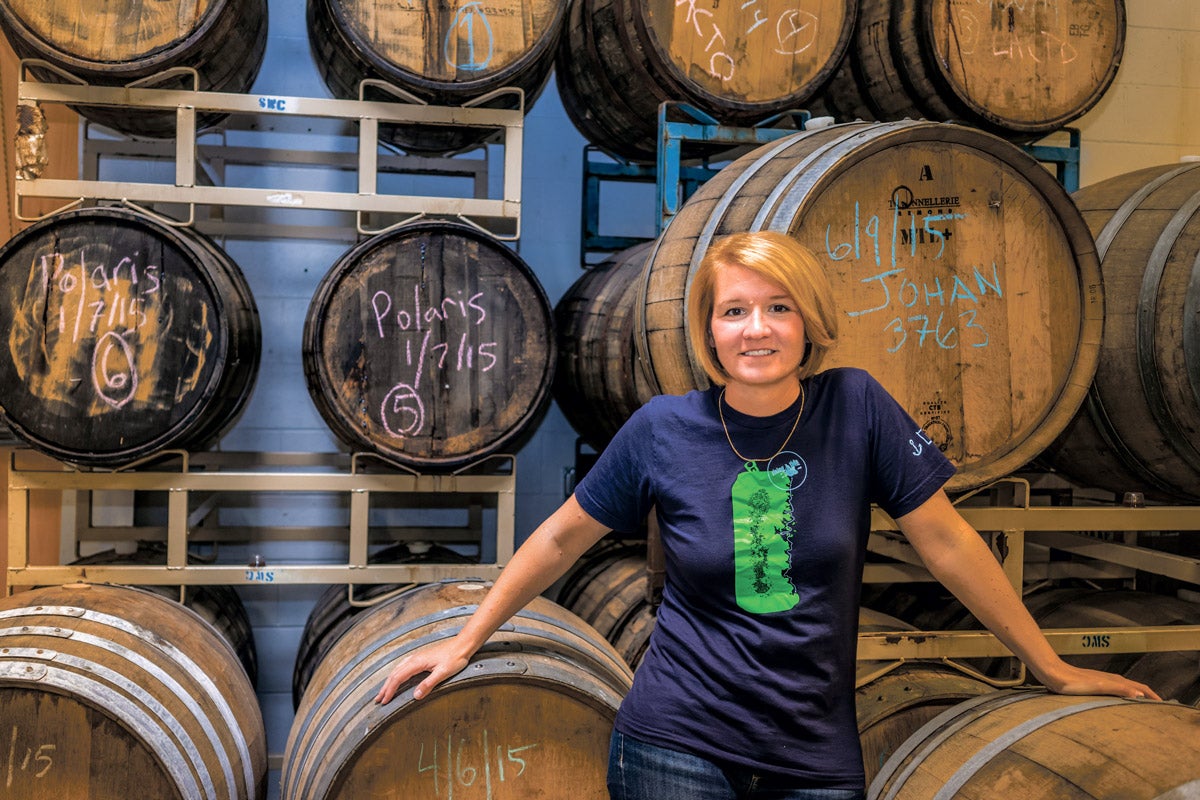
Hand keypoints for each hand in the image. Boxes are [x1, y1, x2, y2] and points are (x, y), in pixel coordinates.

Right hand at [373, 640, 470, 704]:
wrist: (462, 645)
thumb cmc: (455, 657)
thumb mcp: (443, 673)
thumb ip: (428, 684)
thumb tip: (415, 696)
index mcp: (417, 662)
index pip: (398, 678)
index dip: (390, 690)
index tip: (384, 701)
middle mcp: (414, 659)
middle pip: (394, 674)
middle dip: (385, 688)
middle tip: (378, 700)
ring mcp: (417, 658)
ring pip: (398, 670)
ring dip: (389, 682)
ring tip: (384, 692)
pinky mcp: (421, 658)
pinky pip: (403, 667)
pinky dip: (396, 675)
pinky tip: (397, 678)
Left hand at [1038, 663, 1161, 700]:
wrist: (1053, 674)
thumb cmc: (1072, 682)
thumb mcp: (1098, 687)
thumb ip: (1118, 689)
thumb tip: (1139, 696)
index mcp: (1114, 680)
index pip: (1140, 688)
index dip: (1152, 696)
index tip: (1163, 704)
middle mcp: (1110, 679)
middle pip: (1134, 687)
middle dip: (1147, 695)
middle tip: (1157, 705)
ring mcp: (1101, 681)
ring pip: (1124, 687)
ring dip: (1136, 695)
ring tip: (1142, 704)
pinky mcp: (1092, 684)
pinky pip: (1113, 689)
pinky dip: (1122, 694)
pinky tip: (1116, 699)